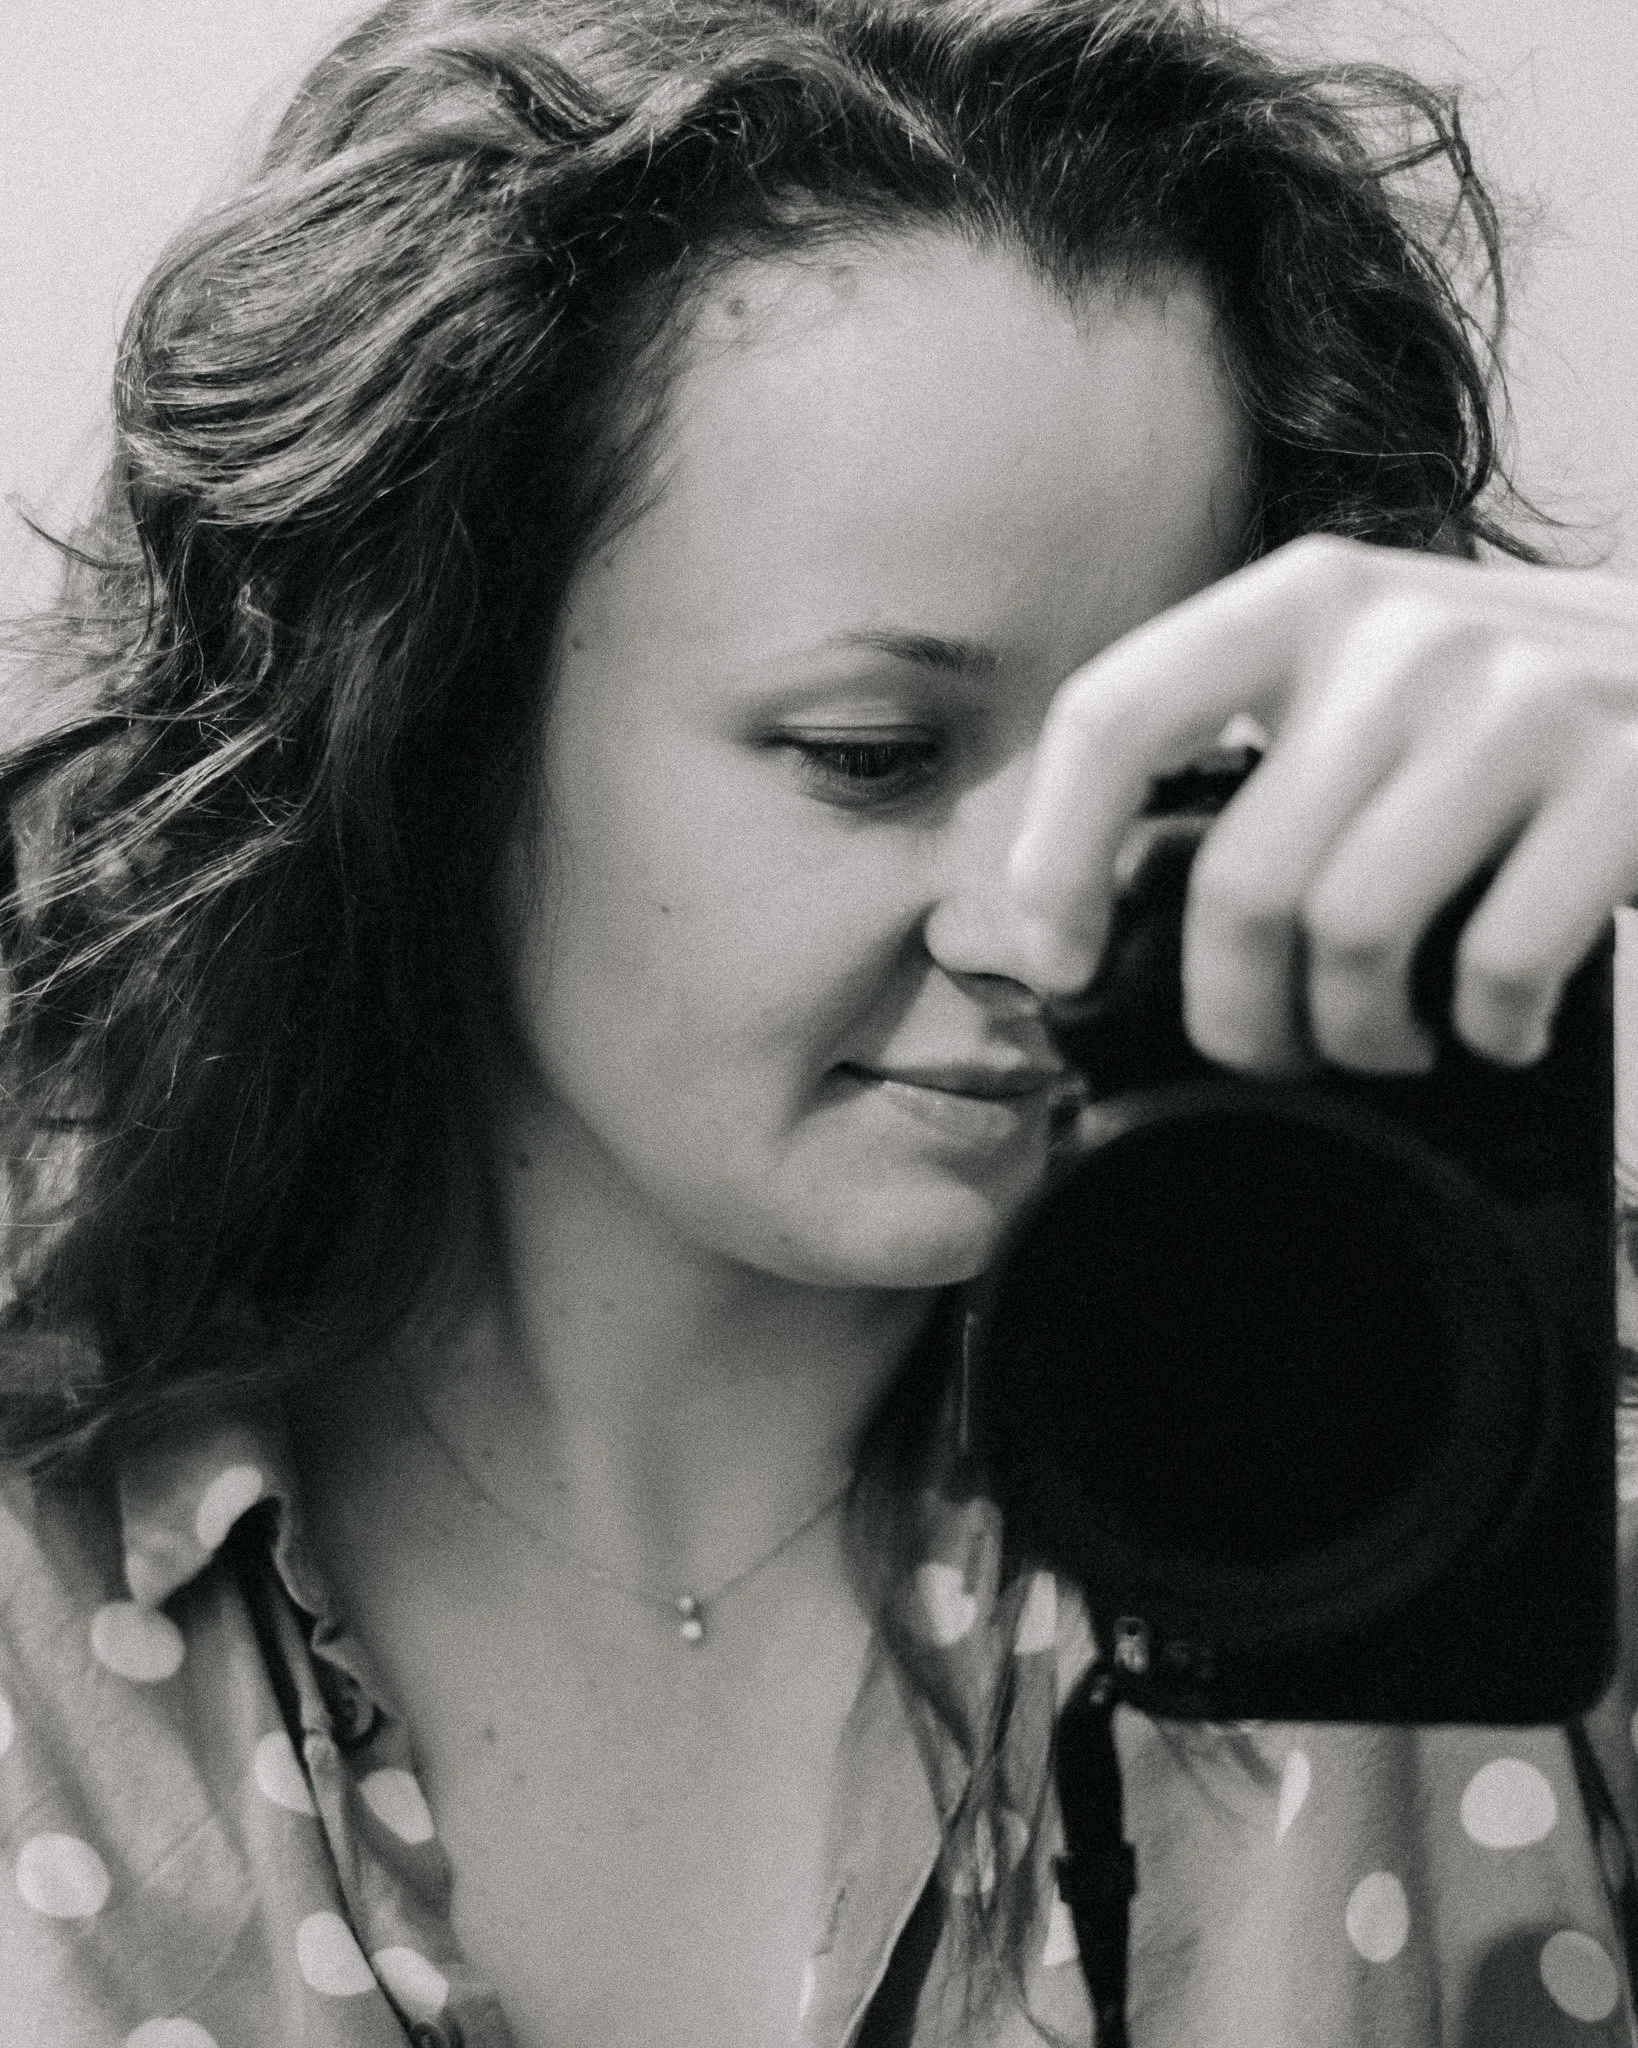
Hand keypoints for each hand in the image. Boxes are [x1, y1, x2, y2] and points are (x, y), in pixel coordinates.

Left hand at [1008, 534, 1637, 1074]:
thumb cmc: (1525, 722)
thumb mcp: (1382, 685)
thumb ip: (1264, 760)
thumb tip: (1086, 925)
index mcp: (1309, 598)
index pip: (1115, 715)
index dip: (1057, 860)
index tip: (1064, 964)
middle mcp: (1403, 632)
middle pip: (1239, 882)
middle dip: (1237, 1016)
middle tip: (1272, 1052)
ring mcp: (1522, 699)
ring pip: (1350, 931)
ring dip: (1359, 1035)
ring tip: (1389, 1039)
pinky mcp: (1628, 775)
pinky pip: (1494, 963)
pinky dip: (1488, 1031)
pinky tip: (1502, 1023)